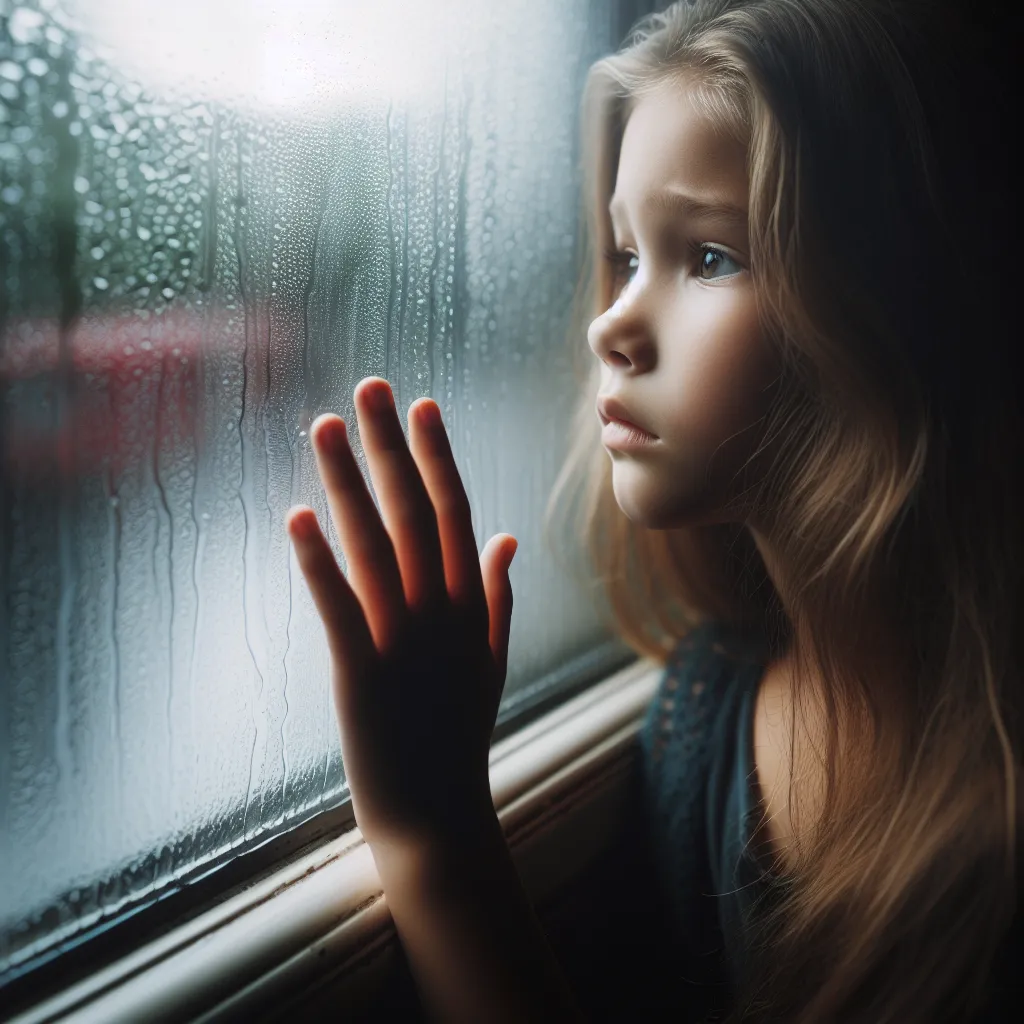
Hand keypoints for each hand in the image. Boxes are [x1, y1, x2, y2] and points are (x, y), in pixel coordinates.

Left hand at [285, 377, 517, 853]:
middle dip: (390, 446)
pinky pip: (338, 608)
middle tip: (367, 388)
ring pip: (376, 546)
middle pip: (415, 512)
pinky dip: (318, 561)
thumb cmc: (458, 735)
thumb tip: (506, 537)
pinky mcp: (362, 676)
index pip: (457, 513)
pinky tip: (296, 516)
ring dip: (348, 482)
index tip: (422, 405)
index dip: (438, 456)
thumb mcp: (490, 660)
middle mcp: (442, 613)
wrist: (439, 816)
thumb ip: (499, 595)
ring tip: (324, 427)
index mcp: (472, 606)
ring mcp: (404, 643)